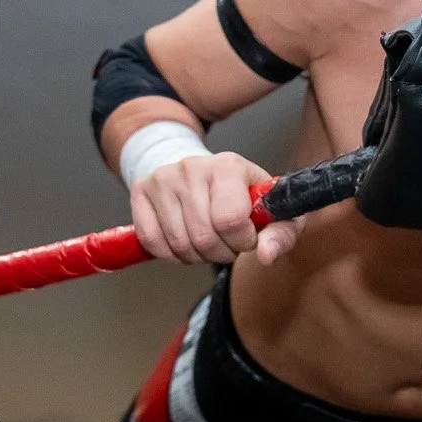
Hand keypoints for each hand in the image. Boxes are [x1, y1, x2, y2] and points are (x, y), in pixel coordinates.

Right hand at [130, 151, 281, 265]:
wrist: (205, 174)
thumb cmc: (242, 195)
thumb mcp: (272, 211)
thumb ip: (280, 233)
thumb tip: (266, 255)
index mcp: (229, 166)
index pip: (230, 219)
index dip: (242, 240)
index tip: (247, 236)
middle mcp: (192, 167)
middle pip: (204, 237)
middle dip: (221, 252)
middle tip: (228, 242)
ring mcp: (163, 178)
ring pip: (178, 243)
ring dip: (197, 256)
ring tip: (209, 240)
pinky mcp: (141, 190)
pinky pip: (152, 241)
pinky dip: (171, 254)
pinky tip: (186, 241)